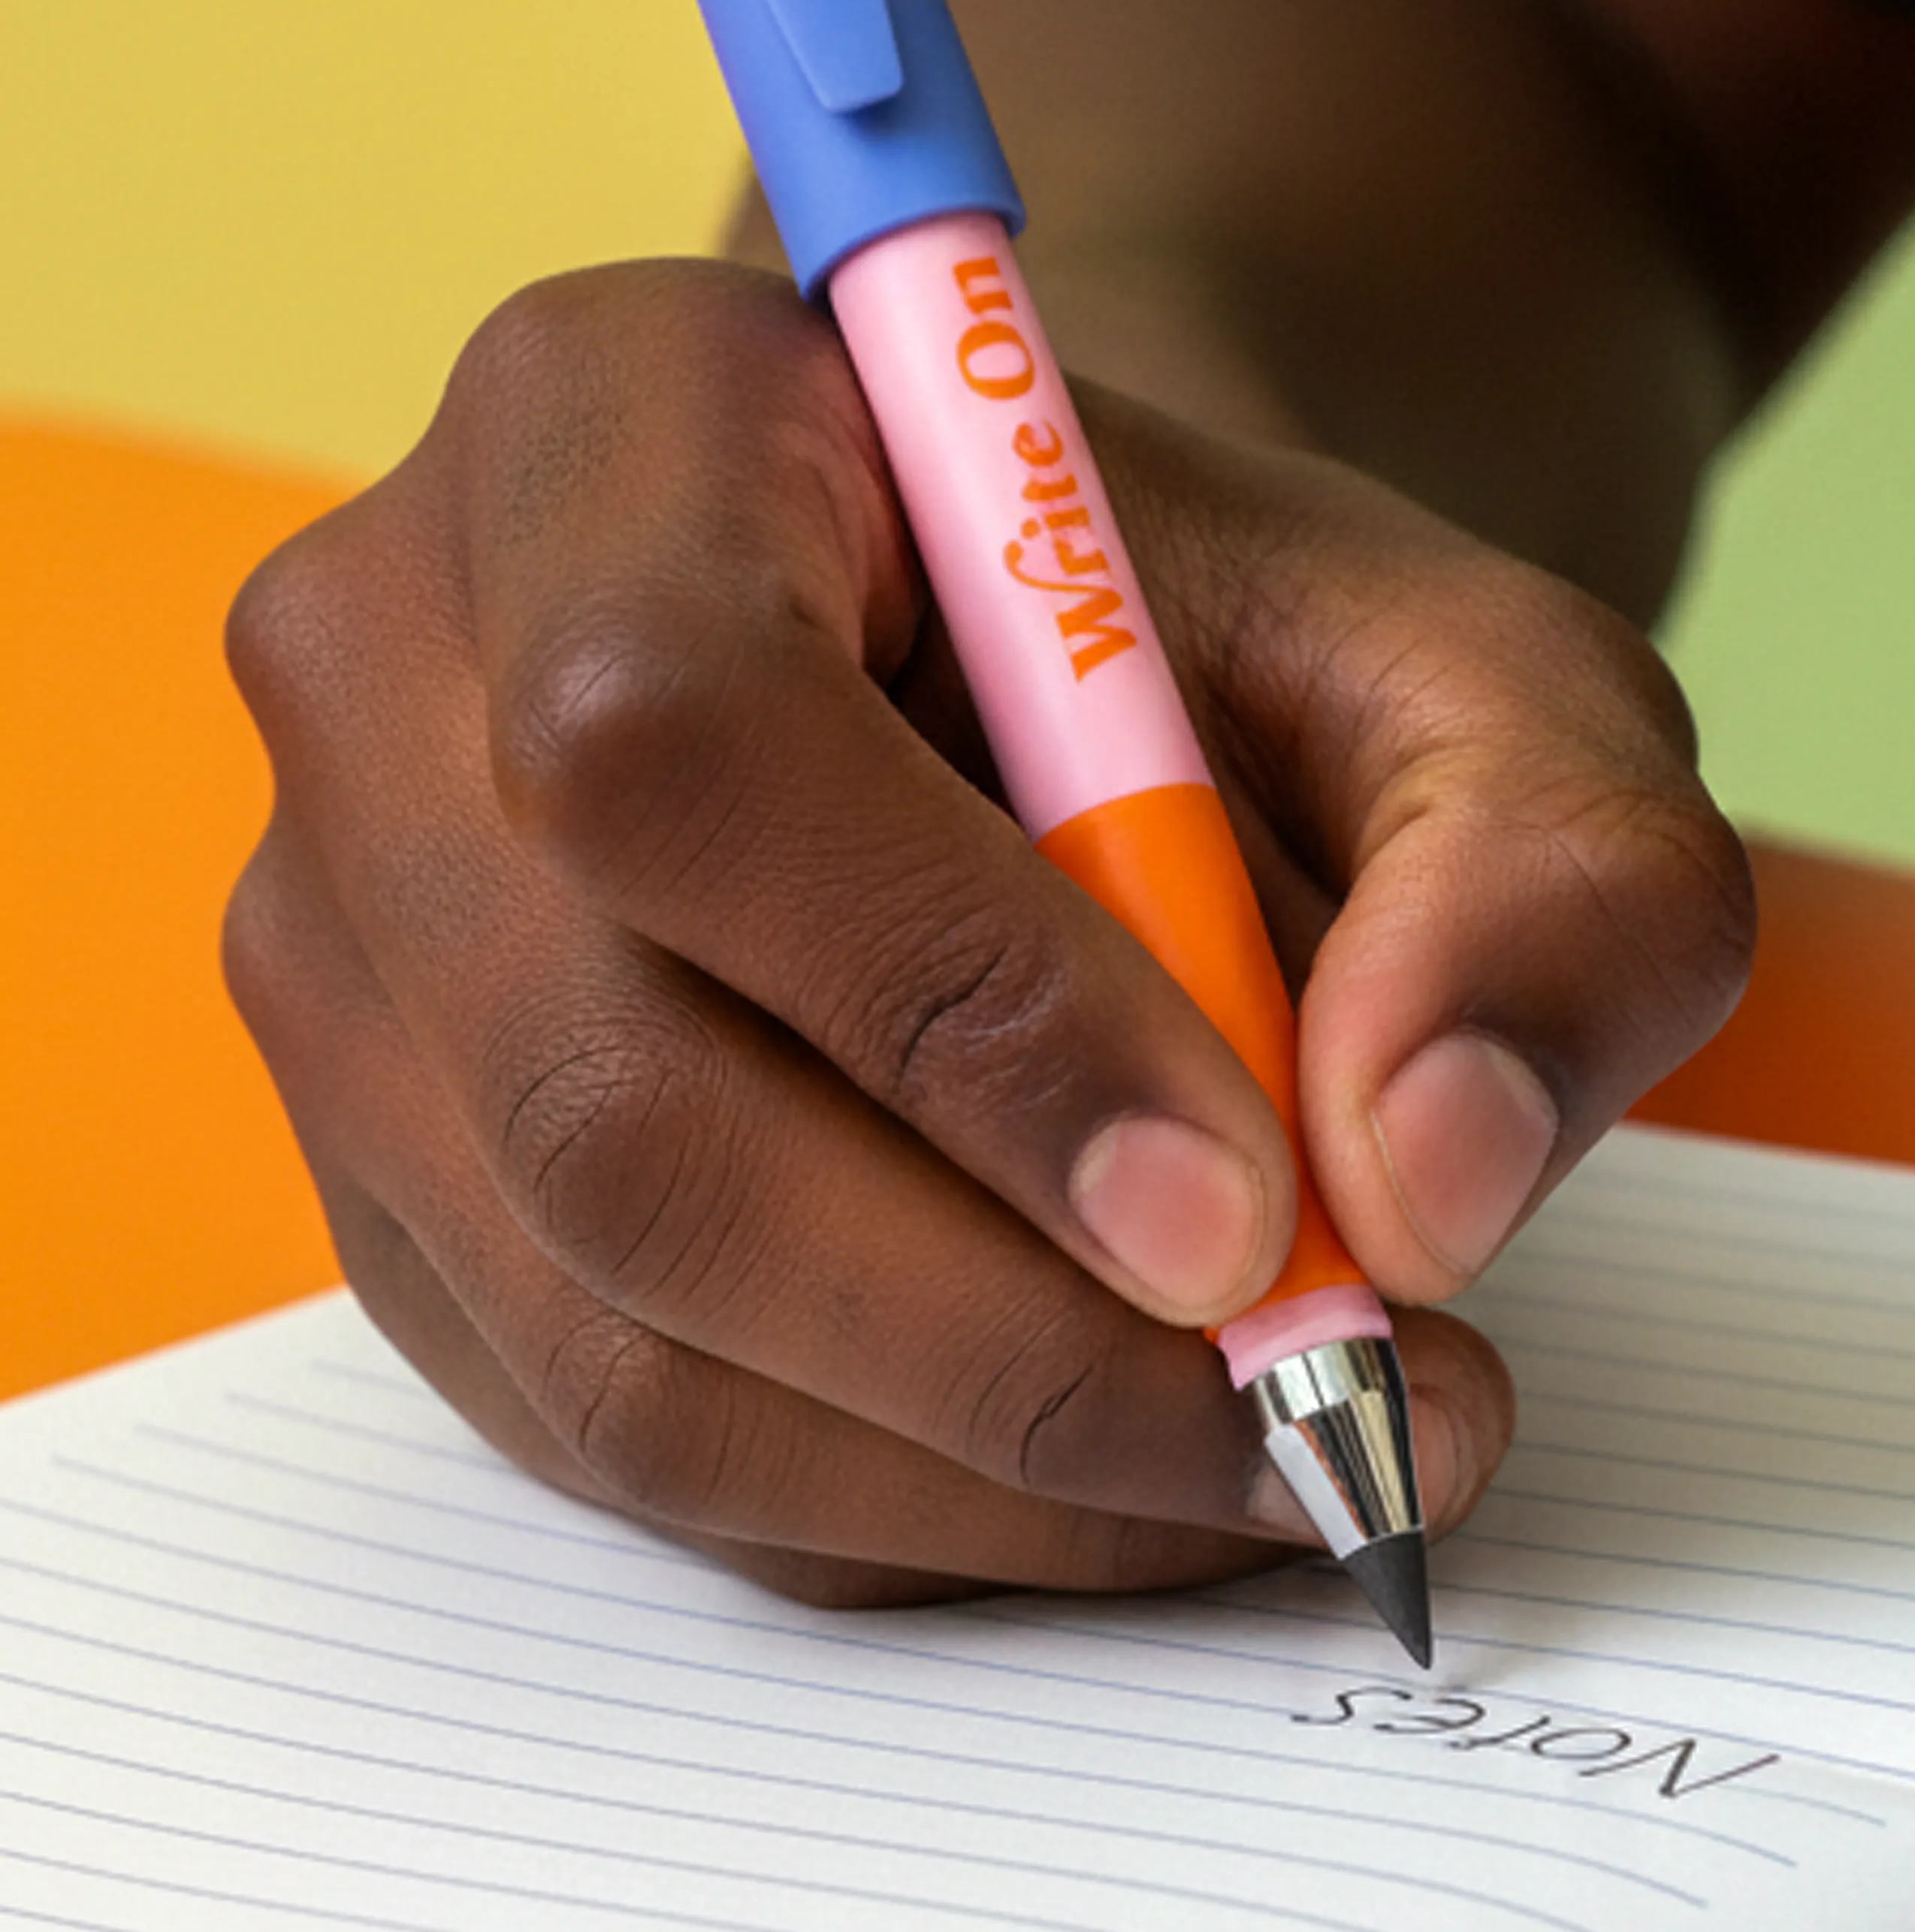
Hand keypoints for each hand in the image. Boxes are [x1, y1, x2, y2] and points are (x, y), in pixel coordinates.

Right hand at [224, 259, 1750, 1605]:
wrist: (1027, 677)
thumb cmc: (1223, 651)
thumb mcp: (1483, 681)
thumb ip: (1544, 870)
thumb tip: (1424, 1178)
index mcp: (617, 427)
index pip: (683, 737)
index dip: (960, 1009)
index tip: (1246, 1214)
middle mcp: (404, 686)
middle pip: (616, 1108)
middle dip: (1010, 1339)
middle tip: (1328, 1407)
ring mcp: (352, 957)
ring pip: (614, 1338)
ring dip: (984, 1467)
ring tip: (1266, 1444)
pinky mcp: (395, 1176)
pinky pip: (615, 1434)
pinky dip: (896, 1504)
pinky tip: (1095, 1451)